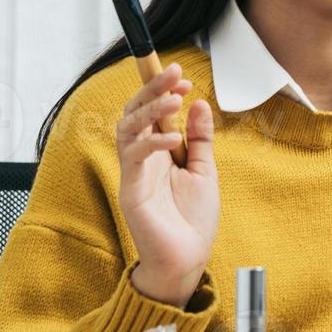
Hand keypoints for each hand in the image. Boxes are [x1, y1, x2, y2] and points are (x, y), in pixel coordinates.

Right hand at [116, 63, 218, 307]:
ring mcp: (134, 173)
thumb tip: (199, 103)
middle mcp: (142, 158)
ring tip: (174, 99)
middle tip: (173, 73)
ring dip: (150, 109)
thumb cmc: (193, 218)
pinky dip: (152, 142)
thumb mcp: (203, 170)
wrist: (187, 258)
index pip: (152, 112)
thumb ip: (200, 138)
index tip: (184, 78)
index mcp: (159, 152)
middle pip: (134, 113)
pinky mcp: (131, 190)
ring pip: (127, 129)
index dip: (163, 91)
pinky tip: (173, 137)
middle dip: (152, 89)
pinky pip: (133, 157)